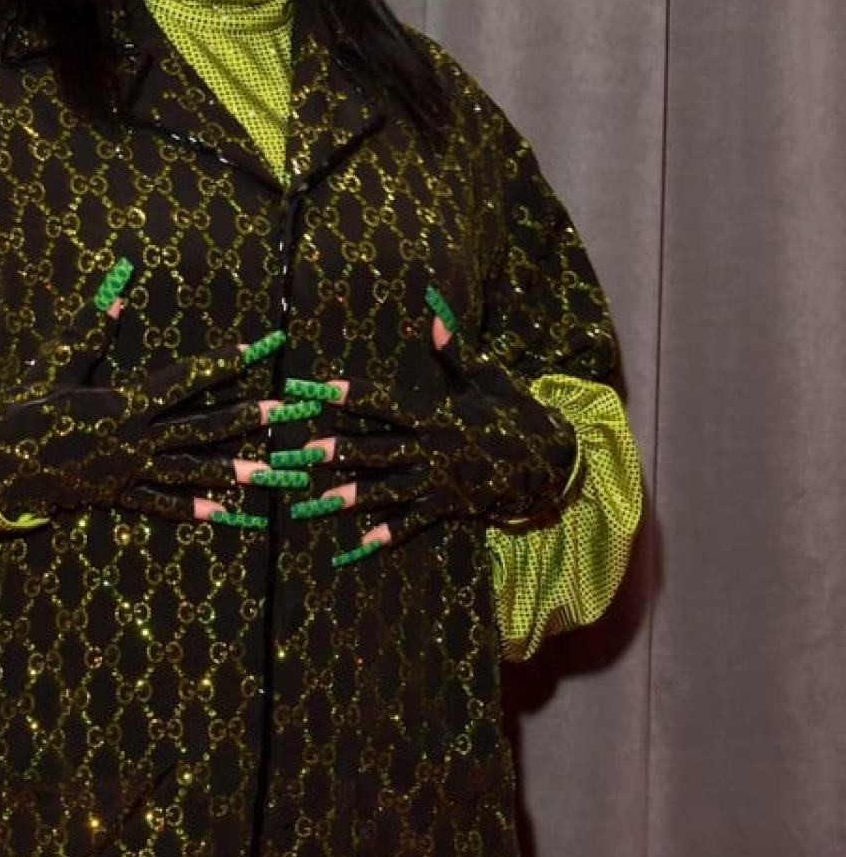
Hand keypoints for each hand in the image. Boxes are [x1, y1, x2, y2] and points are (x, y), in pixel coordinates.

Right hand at [0, 260, 286, 523]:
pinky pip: (161, 504)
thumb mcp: (59, 364)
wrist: (3, 464)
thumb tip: (117, 291)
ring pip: (189, 470)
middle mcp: (136, 439)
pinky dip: (191, 509)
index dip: (218, 365)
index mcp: (124, 403)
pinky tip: (224, 513)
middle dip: (243, 418)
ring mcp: (131, 471)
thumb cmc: (31, 407)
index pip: (182, 380)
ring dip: (229, 470)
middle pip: (199, 427)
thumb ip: (89, 330)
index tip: (251, 353)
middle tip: (280, 411)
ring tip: (265, 472)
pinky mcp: (122, 494)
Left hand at [277, 298, 576, 567]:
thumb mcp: (488, 378)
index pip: (389, 403)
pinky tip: (365, 543)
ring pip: (391, 488)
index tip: (324, 390)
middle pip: (381, 449)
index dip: (356, 395)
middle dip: (343, 450)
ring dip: (357, 494)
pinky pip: (416, 521)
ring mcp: (440, 481)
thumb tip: (436, 314)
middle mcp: (434, 449)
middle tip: (308, 451)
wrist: (549, 460)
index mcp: (438, 415)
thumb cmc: (514, 413)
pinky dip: (392, 533)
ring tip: (324, 500)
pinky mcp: (448, 505)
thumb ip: (457, 351)